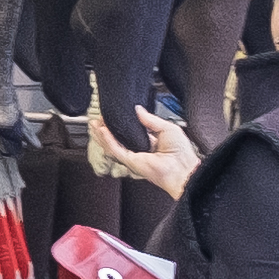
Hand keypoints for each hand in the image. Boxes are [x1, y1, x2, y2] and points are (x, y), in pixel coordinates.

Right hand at [86, 108, 201, 198]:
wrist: (184, 169)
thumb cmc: (181, 154)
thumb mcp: (167, 128)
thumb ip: (150, 119)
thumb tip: (138, 109)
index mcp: (150, 143)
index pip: (131, 132)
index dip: (121, 123)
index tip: (114, 114)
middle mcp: (140, 151)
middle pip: (118, 139)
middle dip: (107, 129)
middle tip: (100, 118)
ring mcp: (134, 157)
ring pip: (113, 145)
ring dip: (102, 134)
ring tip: (95, 123)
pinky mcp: (131, 162)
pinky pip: (116, 149)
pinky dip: (107, 140)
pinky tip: (102, 130)